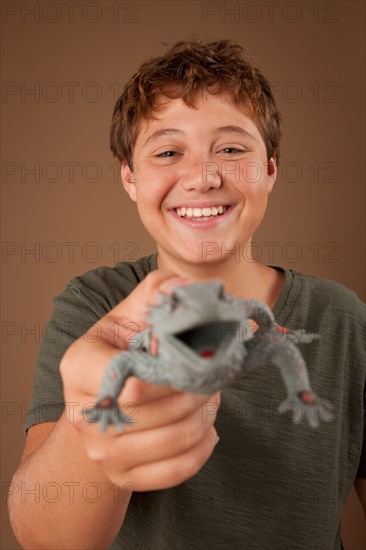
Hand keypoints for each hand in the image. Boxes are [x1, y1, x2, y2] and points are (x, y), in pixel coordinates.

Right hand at [60, 270, 220, 490]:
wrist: (104, 400)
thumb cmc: (122, 349)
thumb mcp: (133, 312)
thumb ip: (158, 291)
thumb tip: (185, 290)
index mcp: (79, 366)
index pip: (134, 382)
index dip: (174, 370)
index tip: (193, 354)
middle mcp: (84, 414)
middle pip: (159, 411)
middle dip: (197, 390)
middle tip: (210, 374)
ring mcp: (101, 452)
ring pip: (175, 440)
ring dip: (205, 414)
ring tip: (208, 395)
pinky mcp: (122, 476)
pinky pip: (178, 469)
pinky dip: (204, 446)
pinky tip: (205, 425)